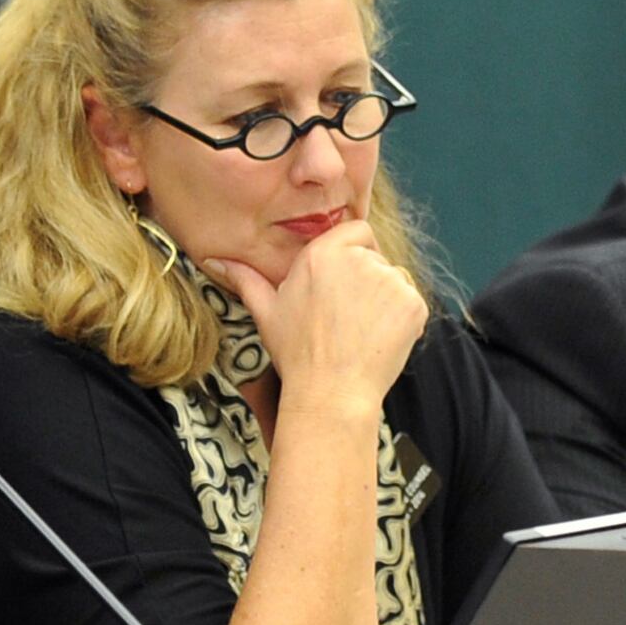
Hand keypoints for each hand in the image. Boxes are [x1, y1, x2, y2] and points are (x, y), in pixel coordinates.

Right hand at [200, 221, 425, 416]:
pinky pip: (411, 301)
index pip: (356, 230)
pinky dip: (402, 319)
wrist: (331, 394)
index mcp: (323, 253)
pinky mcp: (412, 303)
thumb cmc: (297, 354)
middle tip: (347, 318)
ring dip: (385, 300)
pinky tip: (378, 340)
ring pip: (395, 279)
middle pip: (375, 257)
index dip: (353, 253)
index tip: (344, 283)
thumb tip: (213, 260)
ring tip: (361, 332)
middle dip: (366, 281)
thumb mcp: (266, 312)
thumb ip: (245, 279)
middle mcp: (358, 259)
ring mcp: (390, 280)